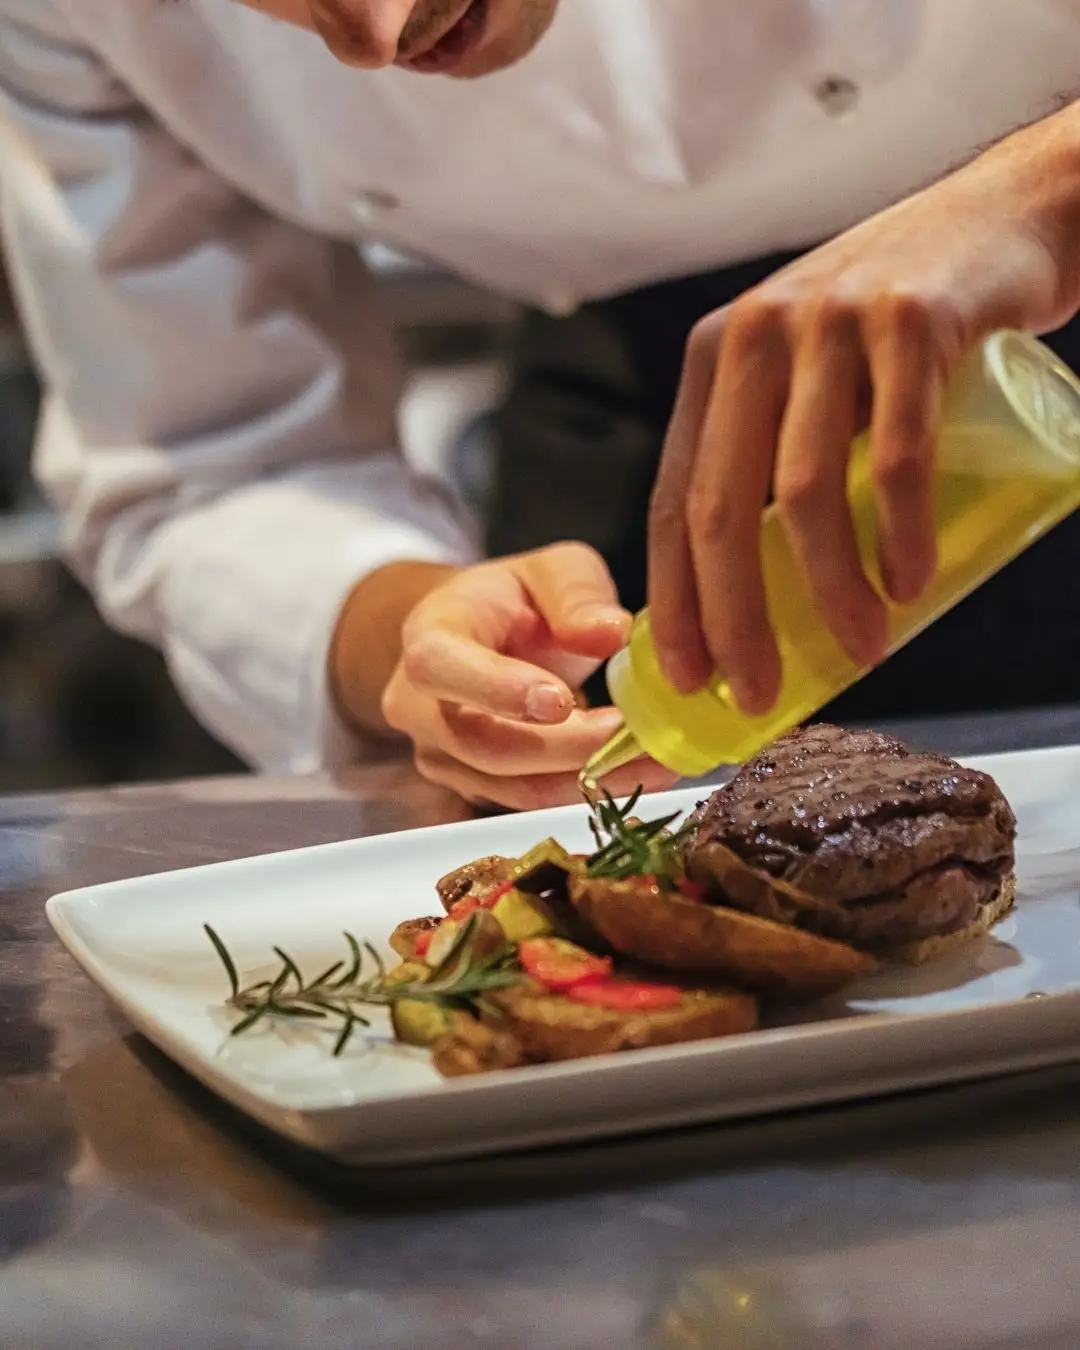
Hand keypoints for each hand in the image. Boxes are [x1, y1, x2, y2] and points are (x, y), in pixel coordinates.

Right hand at [337, 544, 674, 809]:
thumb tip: (611, 632)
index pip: (441, 668)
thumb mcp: (551, 571)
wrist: (475, 639)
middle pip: (485, 745)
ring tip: (658, 758)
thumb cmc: (512, 600)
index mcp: (428, 638)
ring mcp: (443, 755)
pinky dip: (588, 788)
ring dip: (591, 778)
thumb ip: (578, 594)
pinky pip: (532, 799)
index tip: (561, 701)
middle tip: (637, 736)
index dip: (498, 689)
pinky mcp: (475, 788)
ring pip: (514, 786)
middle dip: (567, 748)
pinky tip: (639, 769)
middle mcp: (420, 707)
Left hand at [647, 112, 1079, 714]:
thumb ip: (778, 457)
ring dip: (828, 590)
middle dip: (734, 619)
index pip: (675, 500)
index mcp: (716, 361)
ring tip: (861, 649)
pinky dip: (902, 532)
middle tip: (760, 693)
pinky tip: (909, 584)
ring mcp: (830, 324)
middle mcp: (755, 337)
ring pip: (802, 492)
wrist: (1004, 218)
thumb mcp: (811, 379)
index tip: (689, 678)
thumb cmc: (902, 328)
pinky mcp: (910, 321)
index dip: (675, 600)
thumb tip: (761, 600)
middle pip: (723, 509)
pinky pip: (898, 453)